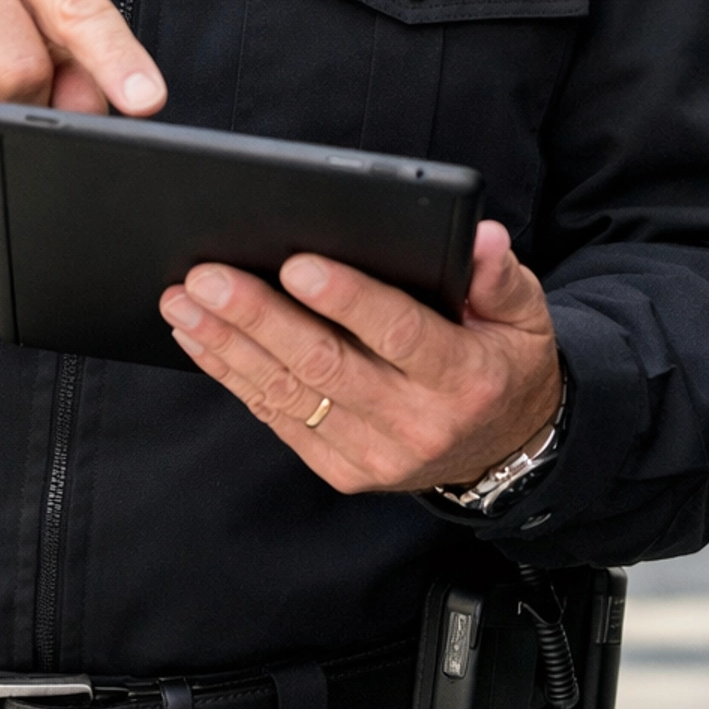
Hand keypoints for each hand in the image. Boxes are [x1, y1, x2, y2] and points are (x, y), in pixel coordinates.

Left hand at [159, 219, 562, 493]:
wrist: (505, 448)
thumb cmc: (505, 360)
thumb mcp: (524, 315)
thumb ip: (499, 276)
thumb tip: (480, 238)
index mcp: (464, 376)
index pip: (398, 333)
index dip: (346, 299)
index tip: (296, 263)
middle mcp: (416, 423)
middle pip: (325, 365)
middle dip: (259, 317)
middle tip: (208, 276)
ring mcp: (374, 454)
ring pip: (289, 395)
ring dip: (229, 344)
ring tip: (184, 301)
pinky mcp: (342, 470)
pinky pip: (278, 419)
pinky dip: (233, 376)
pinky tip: (201, 339)